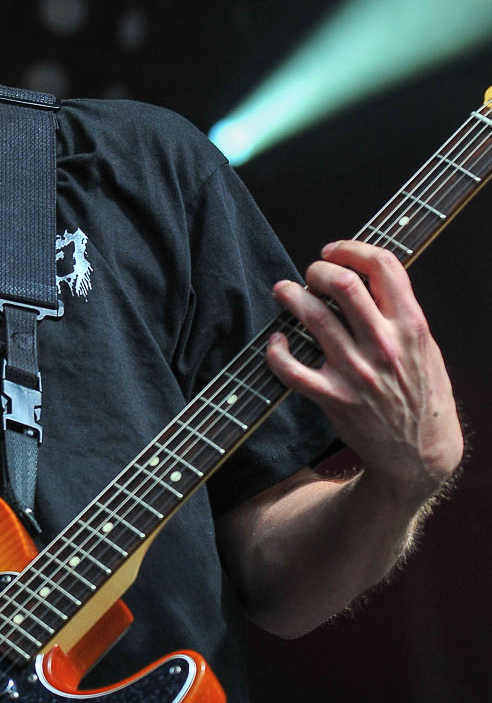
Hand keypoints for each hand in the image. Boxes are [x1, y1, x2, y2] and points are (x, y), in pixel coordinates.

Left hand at [267, 240, 462, 499]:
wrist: (421, 453)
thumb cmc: (422, 393)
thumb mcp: (425, 346)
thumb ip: (399, 312)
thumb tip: (363, 276)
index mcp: (412, 326)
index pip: (384, 266)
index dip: (352, 249)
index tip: (334, 252)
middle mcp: (384, 345)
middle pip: (342, 284)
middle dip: (317, 270)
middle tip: (309, 275)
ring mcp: (357, 372)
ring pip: (313, 317)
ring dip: (291, 296)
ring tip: (284, 291)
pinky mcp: (334, 398)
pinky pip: (292, 369)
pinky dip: (277, 351)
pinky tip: (277, 341)